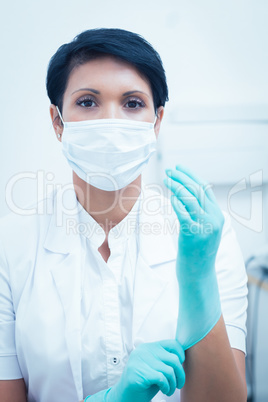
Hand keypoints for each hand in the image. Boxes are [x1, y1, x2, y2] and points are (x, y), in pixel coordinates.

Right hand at [107, 339, 184, 401]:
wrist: (126, 394)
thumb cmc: (143, 381)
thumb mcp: (155, 366)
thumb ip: (164, 359)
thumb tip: (182, 357)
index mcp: (149, 347)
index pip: (172, 344)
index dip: (181, 355)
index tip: (180, 366)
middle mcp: (144, 351)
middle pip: (173, 359)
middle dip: (180, 375)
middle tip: (178, 384)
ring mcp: (141, 361)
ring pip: (169, 371)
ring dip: (173, 384)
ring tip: (169, 389)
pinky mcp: (139, 372)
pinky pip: (162, 379)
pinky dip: (166, 386)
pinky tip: (163, 389)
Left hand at [163, 164, 223, 348]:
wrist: (198, 276)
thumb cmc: (196, 254)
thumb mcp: (203, 231)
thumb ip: (199, 215)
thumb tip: (184, 197)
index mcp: (217, 217)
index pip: (206, 189)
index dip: (192, 176)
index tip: (180, 168)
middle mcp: (214, 220)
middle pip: (198, 190)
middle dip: (183, 177)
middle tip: (170, 170)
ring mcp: (205, 227)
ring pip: (191, 199)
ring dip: (177, 186)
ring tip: (166, 178)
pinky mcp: (193, 234)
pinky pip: (184, 212)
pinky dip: (176, 201)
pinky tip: (169, 195)